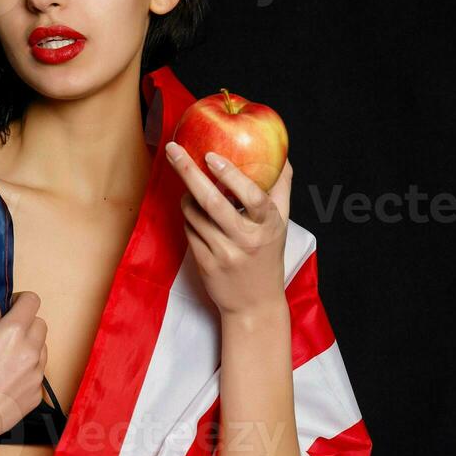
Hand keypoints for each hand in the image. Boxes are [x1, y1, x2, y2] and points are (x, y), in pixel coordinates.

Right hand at [0, 291, 48, 455]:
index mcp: (12, 333)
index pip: (32, 302)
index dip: (21, 301)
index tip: (10, 308)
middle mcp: (31, 352)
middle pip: (40, 324)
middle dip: (26, 323)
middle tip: (5, 334)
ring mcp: (37, 376)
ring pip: (43, 349)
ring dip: (30, 346)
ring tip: (6, 360)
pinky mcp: (37, 395)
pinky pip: (39, 373)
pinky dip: (28, 370)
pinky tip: (6, 381)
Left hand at [164, 141, 292, 316]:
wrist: (254, 304)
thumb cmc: (267, 256)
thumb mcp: (281, 223)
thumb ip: (281, 188)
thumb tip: (282, 154)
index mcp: (268, 226)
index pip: (252, 196)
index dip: (231, 174)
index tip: (211, 156)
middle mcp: (246, 240)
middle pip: (212, 202)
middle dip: (189, 172)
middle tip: (173, 150)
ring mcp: (224, 254)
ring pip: (194, 215)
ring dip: (186, 197)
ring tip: (190, 191)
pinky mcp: (206, 265)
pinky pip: (188, 231)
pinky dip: (188, 218)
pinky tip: (194, 216)